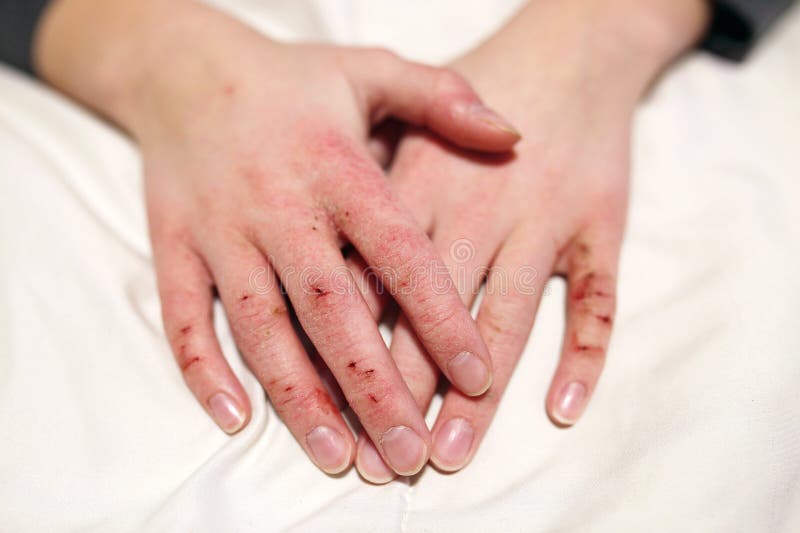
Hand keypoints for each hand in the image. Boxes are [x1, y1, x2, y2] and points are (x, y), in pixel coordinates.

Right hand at [34, 0, 521, 474]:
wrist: (182, 70)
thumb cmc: (291, 81)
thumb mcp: (370, 71)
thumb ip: (443, 99)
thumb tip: (514, 135)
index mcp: (336, 168)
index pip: (398, 253)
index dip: (439, 316)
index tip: (478, 376)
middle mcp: (279, 207)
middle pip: (331, 310)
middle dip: (373, 387)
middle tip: (410, 455)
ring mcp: (221, 232)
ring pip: (261, 328)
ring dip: (299, 397)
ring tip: (339, 456)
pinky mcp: (174, 248)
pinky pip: (184, 316)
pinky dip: (203, 369)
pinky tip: (235, 418)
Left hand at [351, 0, 709, 481]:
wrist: (571, 49)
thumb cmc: (478, 93)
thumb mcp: (408, 113)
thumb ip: (369, 181)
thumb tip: (329, 260)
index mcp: (423, 185)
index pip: (377, 280)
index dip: (353, 345)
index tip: (332, 405)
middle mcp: (480, 208)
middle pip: (434, 315)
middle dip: (404, 388)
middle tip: (382, 455)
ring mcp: (545, 220)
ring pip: (508, 318)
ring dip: (480, 391)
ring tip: (452, 448)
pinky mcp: (601, 226)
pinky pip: (596, 300)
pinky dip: (583, 354)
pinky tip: (562, 405)